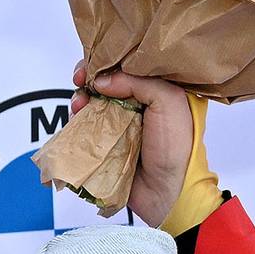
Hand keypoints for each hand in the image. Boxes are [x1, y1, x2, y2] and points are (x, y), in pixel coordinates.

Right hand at [75, 67, 219, 232]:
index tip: (92, 64)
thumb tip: (100, 80)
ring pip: (93, 102)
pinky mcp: (106, 142)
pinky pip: (87, 126)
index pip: (128, 64)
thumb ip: (138, 81)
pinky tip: (77, 118)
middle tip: (79, 80)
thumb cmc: (176, 148)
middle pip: (106, 80)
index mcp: (158, 89)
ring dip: (81, 98)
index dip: (107, 60)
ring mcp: (121, 123)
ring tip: (79, 104)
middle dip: (88, 77)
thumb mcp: (169, 102)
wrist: (167, 193)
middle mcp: (138, 103)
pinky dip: (78, 120)